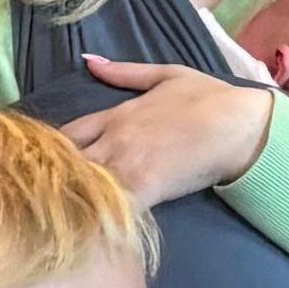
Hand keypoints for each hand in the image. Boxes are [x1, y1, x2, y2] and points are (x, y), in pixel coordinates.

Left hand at [60, 56, 277, 206]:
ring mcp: (126, 164)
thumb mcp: (165, 75)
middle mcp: (113, 140)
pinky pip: (109, 205)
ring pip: (82, 186)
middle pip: (66, 164)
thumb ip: (123, 72)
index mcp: (115, 116)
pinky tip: (93, 226)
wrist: (238, 124)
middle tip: (51, 197)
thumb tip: (89, 61)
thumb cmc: (208, 98)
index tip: (51, 165)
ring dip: (74, 199)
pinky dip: (99, 216)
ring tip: (65, 216)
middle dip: (57, 179)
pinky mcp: (144, 188)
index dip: (54, 152)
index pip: (67, 135)